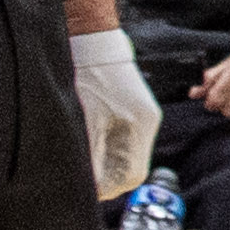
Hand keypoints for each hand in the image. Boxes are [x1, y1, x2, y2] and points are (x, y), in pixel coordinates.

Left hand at [72, 26, 160, 197]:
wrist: (93, 41)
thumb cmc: (90, 75)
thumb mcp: (86, 122)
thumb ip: (92, 158)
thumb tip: (92, 187)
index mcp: (141, 126)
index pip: (132, 176)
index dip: (109, 188)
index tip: (87, 189)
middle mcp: (147, 121)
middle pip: (131, 166)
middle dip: (107, 176)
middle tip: (81, 176)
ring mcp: (142, 114)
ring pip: (126, 154)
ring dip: (106, 162)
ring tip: (82, 157)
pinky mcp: (133, 107)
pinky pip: (124, 139)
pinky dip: (108, 147)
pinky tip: (89, 141)